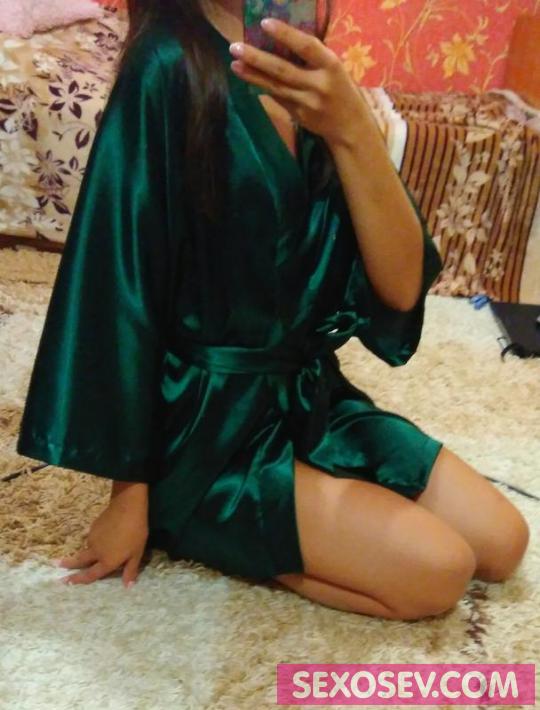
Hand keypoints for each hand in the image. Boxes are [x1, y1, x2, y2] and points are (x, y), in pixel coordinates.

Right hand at [54, 482, 148, 587]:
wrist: (127, 507)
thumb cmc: (136, 532)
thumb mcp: (137, 553)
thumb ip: (131, 570)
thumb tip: (128, 587)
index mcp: (107, 561)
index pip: (90, 575)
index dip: (79, 580)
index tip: (66, 582)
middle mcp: (96, 552)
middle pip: (79, 561)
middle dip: (68, 565)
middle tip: (56, 566)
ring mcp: (92, 538)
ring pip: (86, 549)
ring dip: (84, 553)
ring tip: (88, 551)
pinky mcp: (93, 527)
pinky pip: (91, 538)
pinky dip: (93, 541)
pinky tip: (101, 537)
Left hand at [228, 17, 368, 147]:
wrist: (350, 126)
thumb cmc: (342, 89)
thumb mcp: (334, 68)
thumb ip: (312, 57)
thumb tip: (280, 39)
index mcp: (331, 66)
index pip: (307, 46)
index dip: (286, 34)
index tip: (264, 23)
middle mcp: (318, 85)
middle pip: (283, 70)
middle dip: (257, 58)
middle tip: (235, 46)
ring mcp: (306, 103)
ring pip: (275, 86)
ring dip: (253, 74)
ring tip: (234, 63)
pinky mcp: (298, 115)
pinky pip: (277, 97)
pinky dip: (262, 86)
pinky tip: (247, 77)